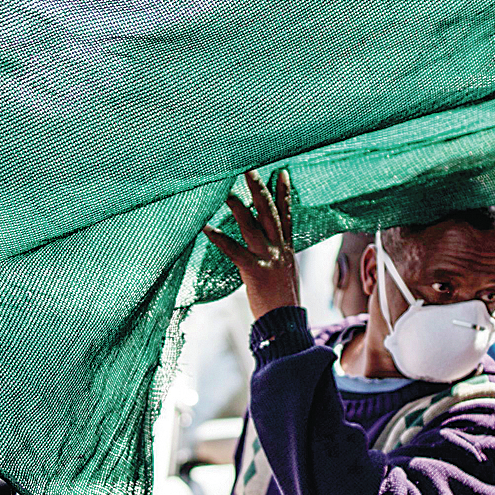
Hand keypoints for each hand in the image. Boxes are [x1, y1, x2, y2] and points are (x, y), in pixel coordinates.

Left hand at [203, 170, 300, 321]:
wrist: (286, 325)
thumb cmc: (282, 301)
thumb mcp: (285, 272)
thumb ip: (277, 255)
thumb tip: (268, 245)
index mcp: (287, 248)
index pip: (287, 215)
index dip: (284, 193)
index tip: (281, 172)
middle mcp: (280, 249)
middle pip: (271, 213)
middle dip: (260, 190)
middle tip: (250, 169)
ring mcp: (268, 259)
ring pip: (254, 227)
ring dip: (240, 208)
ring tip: (226, 191)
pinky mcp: (255, 272)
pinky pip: (235, 252)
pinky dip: (221, 239)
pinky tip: (208, 228)